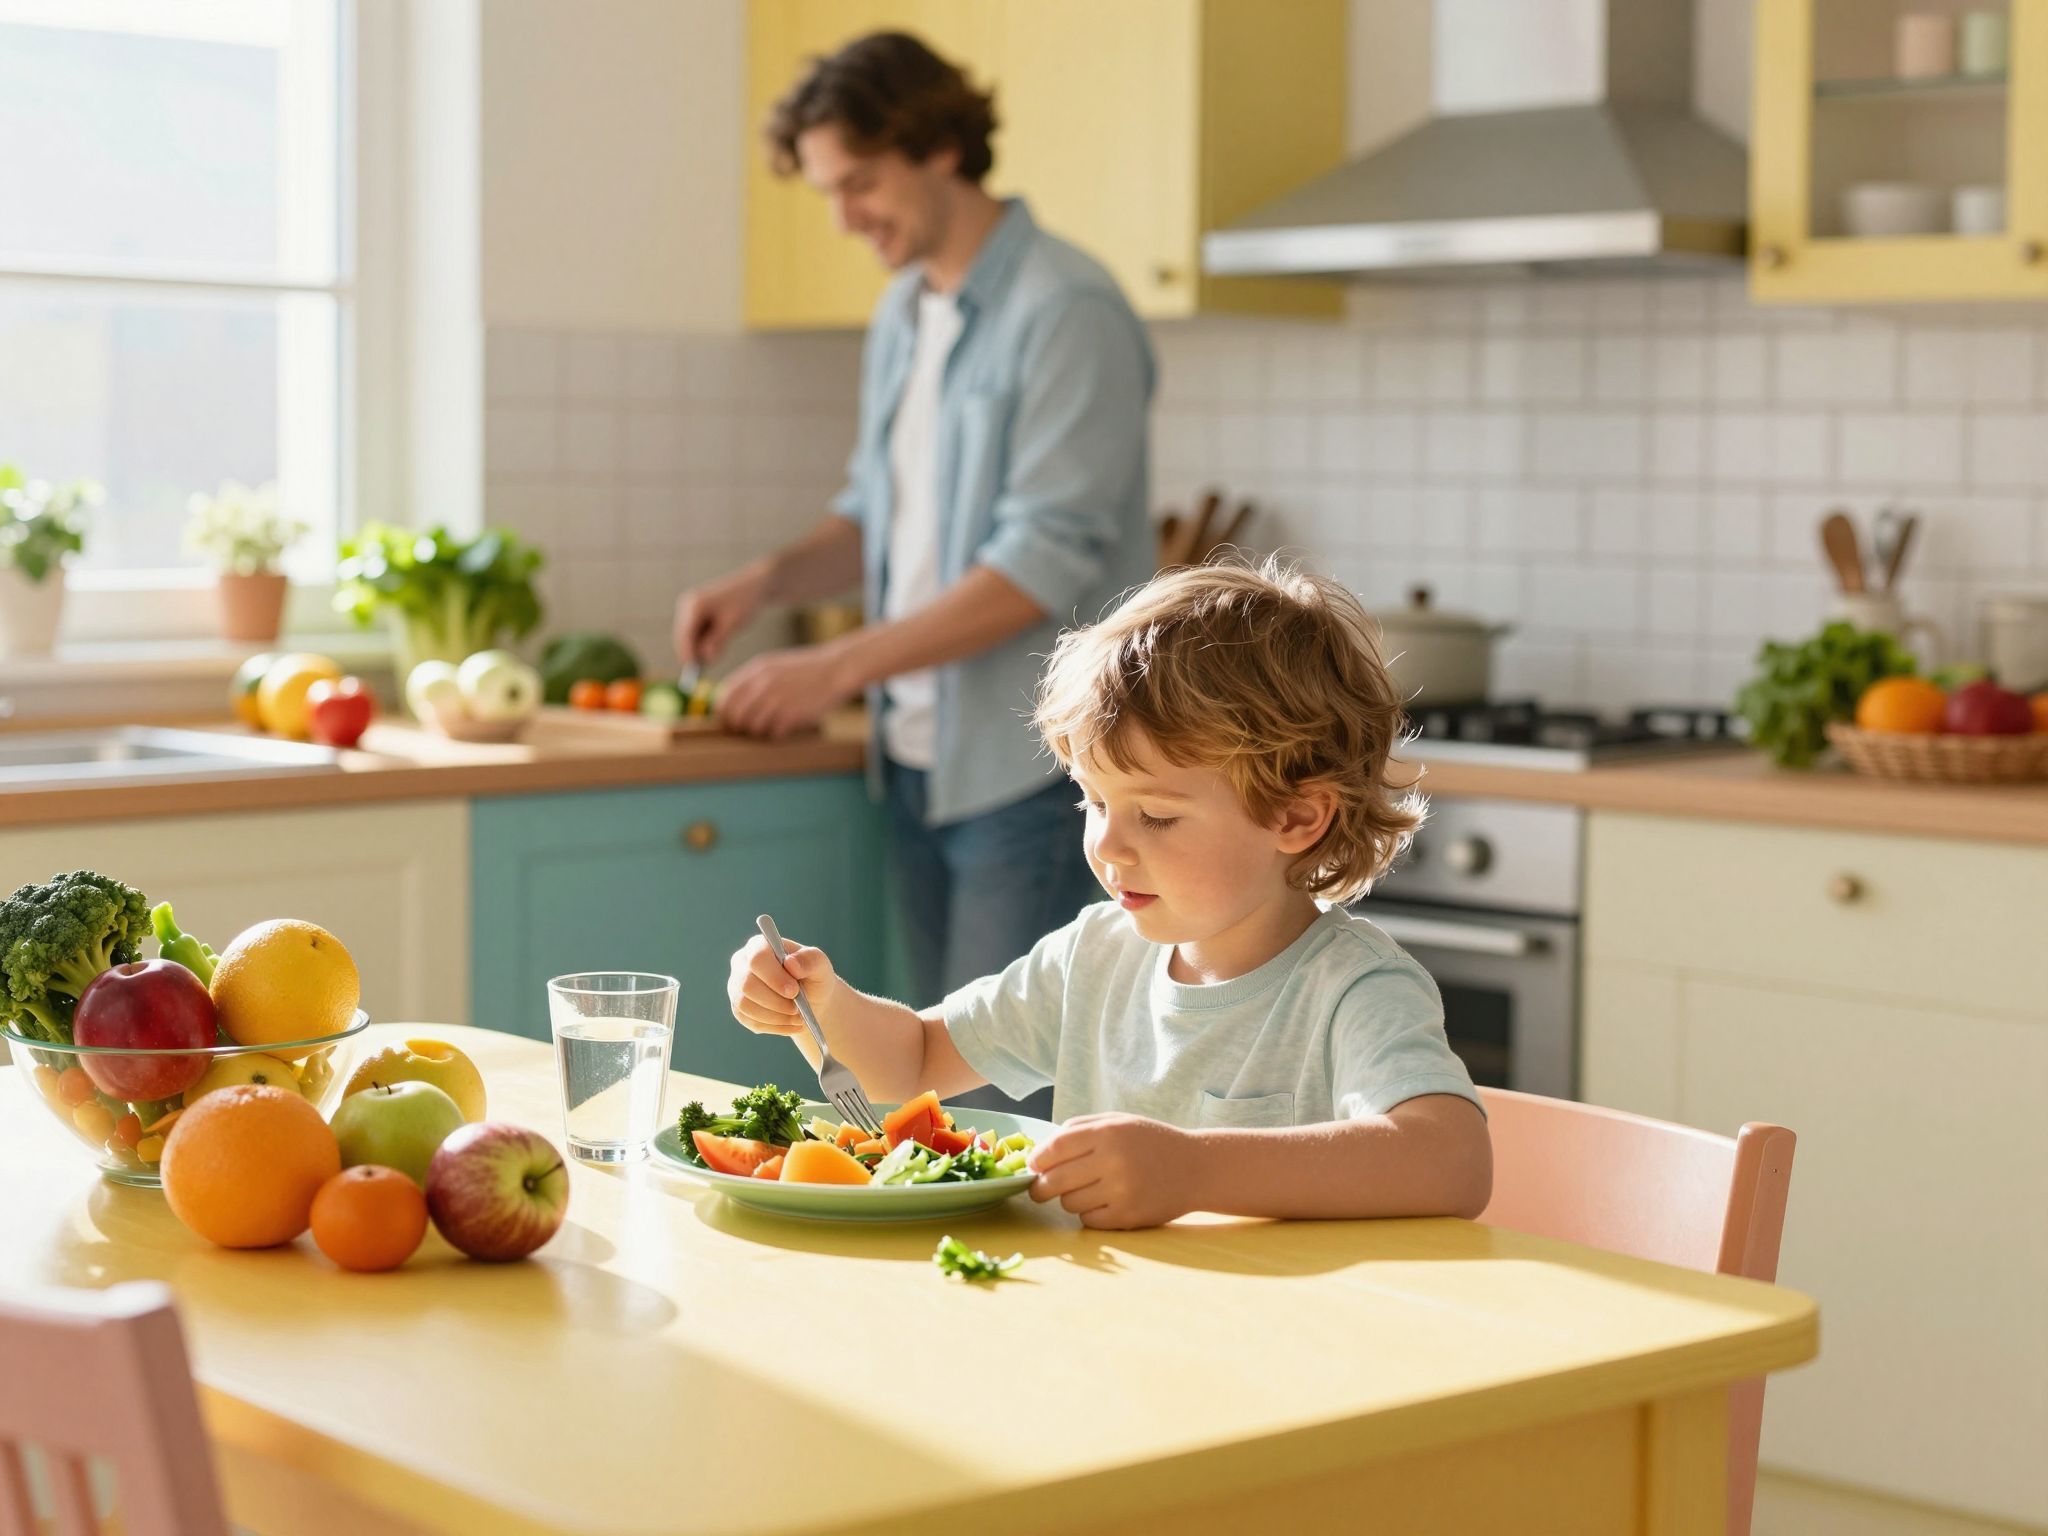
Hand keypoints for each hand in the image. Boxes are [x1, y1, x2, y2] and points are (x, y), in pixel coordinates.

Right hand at [674, 561, 770, 666]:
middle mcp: (687, 604)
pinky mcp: (695, 610)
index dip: (688, 655)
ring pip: (688, 636)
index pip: (685, 636)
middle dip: (692, 652)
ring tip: (714, 655)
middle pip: (683, 637)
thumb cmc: (744, 602)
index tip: (694, 671)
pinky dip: (702, 640)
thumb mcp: (733, 624)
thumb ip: (718, 641)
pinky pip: (694, 631)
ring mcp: (689, 607)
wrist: (753, 585)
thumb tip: (705, 658)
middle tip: (703, 669)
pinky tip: (716, 643)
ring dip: (698, 647)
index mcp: (695, 605)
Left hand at [717, 645, 856, 737]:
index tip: (731, 719)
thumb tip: (730, 701)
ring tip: (775, 722)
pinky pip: (773, 733)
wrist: (837, 669)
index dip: (725, 713)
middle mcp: (762, 684)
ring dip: (761, 730)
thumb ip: (752, 680)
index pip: (724, 697)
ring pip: (752, 727)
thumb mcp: (775, 665)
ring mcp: (776, 699)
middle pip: (734, 716)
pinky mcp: (791, 714)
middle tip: (751, 727)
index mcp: (756, 670)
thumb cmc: (807, 670)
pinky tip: (790, 723)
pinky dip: (779, 732)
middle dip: (739, 726)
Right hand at [728, 934, 840, 1038]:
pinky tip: (789, 1024)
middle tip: (797, 1009)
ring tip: (797, 1017)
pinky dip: (773, 1026)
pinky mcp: (739, 1009)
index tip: (794, 991)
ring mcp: (737, 987)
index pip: (756, 958)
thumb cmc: (813, 977)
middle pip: (747, 984)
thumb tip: (791, 963)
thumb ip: (810, 960)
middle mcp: (741, 964)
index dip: (774, 977)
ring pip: (745, 1005)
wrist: (811, 1001)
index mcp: (759, 946)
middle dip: (775, 1001)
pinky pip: (750, 1021)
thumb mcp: (820, 966)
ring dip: (775, 1016)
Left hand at [1027, 1113, 1200, 1229]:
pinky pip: (1089, 1220)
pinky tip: (1104, 1202)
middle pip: (1054, 1181)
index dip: (1037, 1160)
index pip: (1054, 1149)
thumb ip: (1079, 1129)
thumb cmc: (1150, 1142)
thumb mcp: (1118, 1122)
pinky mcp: (1128, 1217)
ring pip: (1069, 1203)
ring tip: (1087, 1190)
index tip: (1033, 1167)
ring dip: (1070, 1199)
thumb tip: (1039, 1152)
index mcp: (1107, 1133)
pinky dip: (1090, 1214)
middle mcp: (1112, 1161)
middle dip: (1040, 1188)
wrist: (1196, 1168)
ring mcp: (1121, 1192)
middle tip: (1039, 1190)